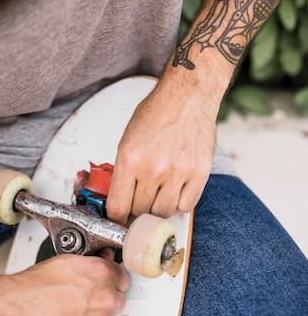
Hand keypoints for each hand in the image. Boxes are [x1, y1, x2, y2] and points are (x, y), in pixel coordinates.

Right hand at [0, 250, 128, 315]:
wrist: (12, 314)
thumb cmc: (31, 288)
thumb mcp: (63, 262)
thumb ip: (89, 264)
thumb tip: (101, 261)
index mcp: (101, 274)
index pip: (121, 277)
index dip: (109, 279)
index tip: (102, 282)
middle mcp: (105, 299)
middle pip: (116, 300)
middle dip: (103, 298)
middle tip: (81, 297)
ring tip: (68, 312)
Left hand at [105, 75, 216, 223]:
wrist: (188, 97)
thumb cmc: (157, 114)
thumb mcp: (127, 139)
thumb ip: (125, 171)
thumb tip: (121, 199)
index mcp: (129, 159)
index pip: (118, 207)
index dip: (116, 217)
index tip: (119, 219)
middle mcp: (153, 169)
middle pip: (140, 211)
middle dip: (138, 208)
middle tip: (141, 198)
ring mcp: (178, 172)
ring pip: (163, 212)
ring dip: (159, 207)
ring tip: (159, 192)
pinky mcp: (199, 173)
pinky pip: (186, 205)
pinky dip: (180, 202)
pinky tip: (176, 189)